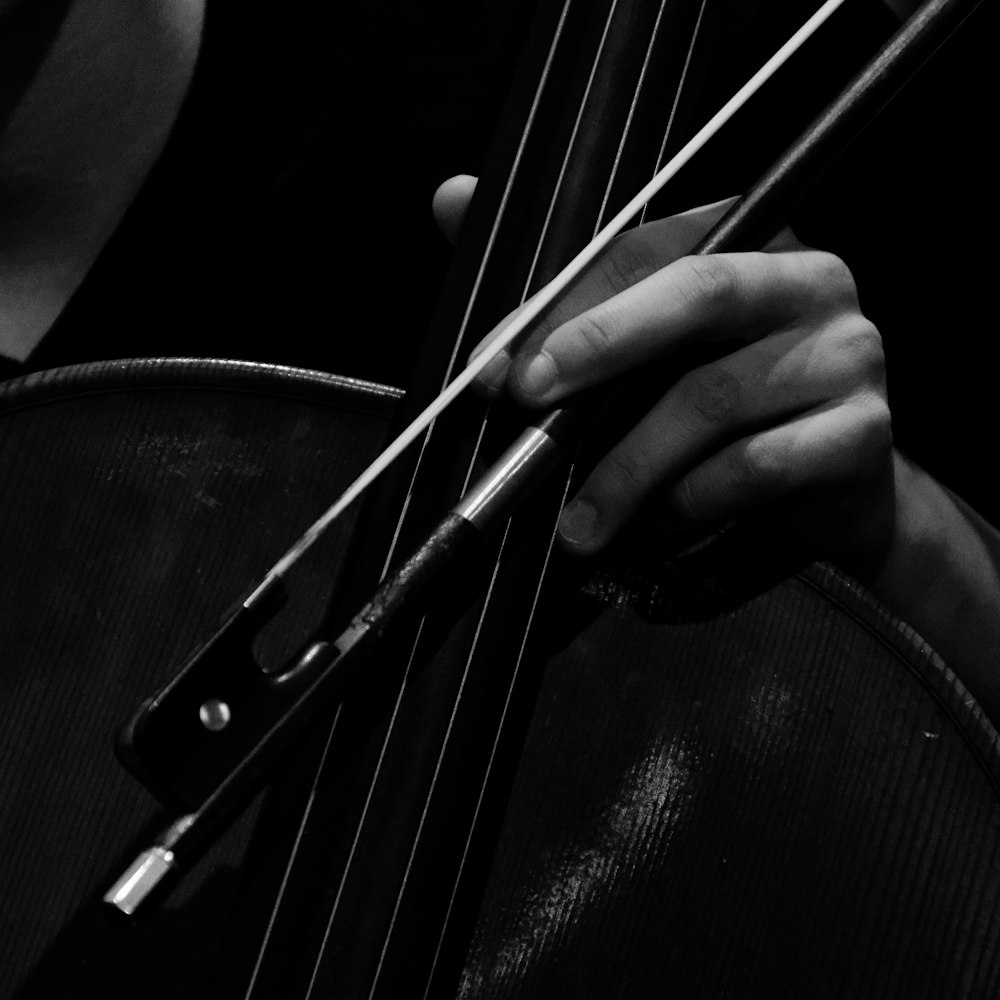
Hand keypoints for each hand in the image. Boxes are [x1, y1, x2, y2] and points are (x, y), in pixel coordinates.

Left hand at [432, 176, 893, 574]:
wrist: (831, 496)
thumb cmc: (721, 414)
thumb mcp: (641, 349)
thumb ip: (556, 282)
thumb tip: (450, 197)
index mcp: (750, 242)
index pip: (648, 250)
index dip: (566, 306)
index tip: (496, 371)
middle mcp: (809, 280)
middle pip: (696, 292)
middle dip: (598, 348)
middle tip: (526, 409)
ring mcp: (847, 353)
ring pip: (712, 398)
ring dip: (628, 467)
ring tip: (580, 522)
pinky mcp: (863, 432)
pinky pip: (755, 467)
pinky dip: (690, 503)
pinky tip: (658, 528)